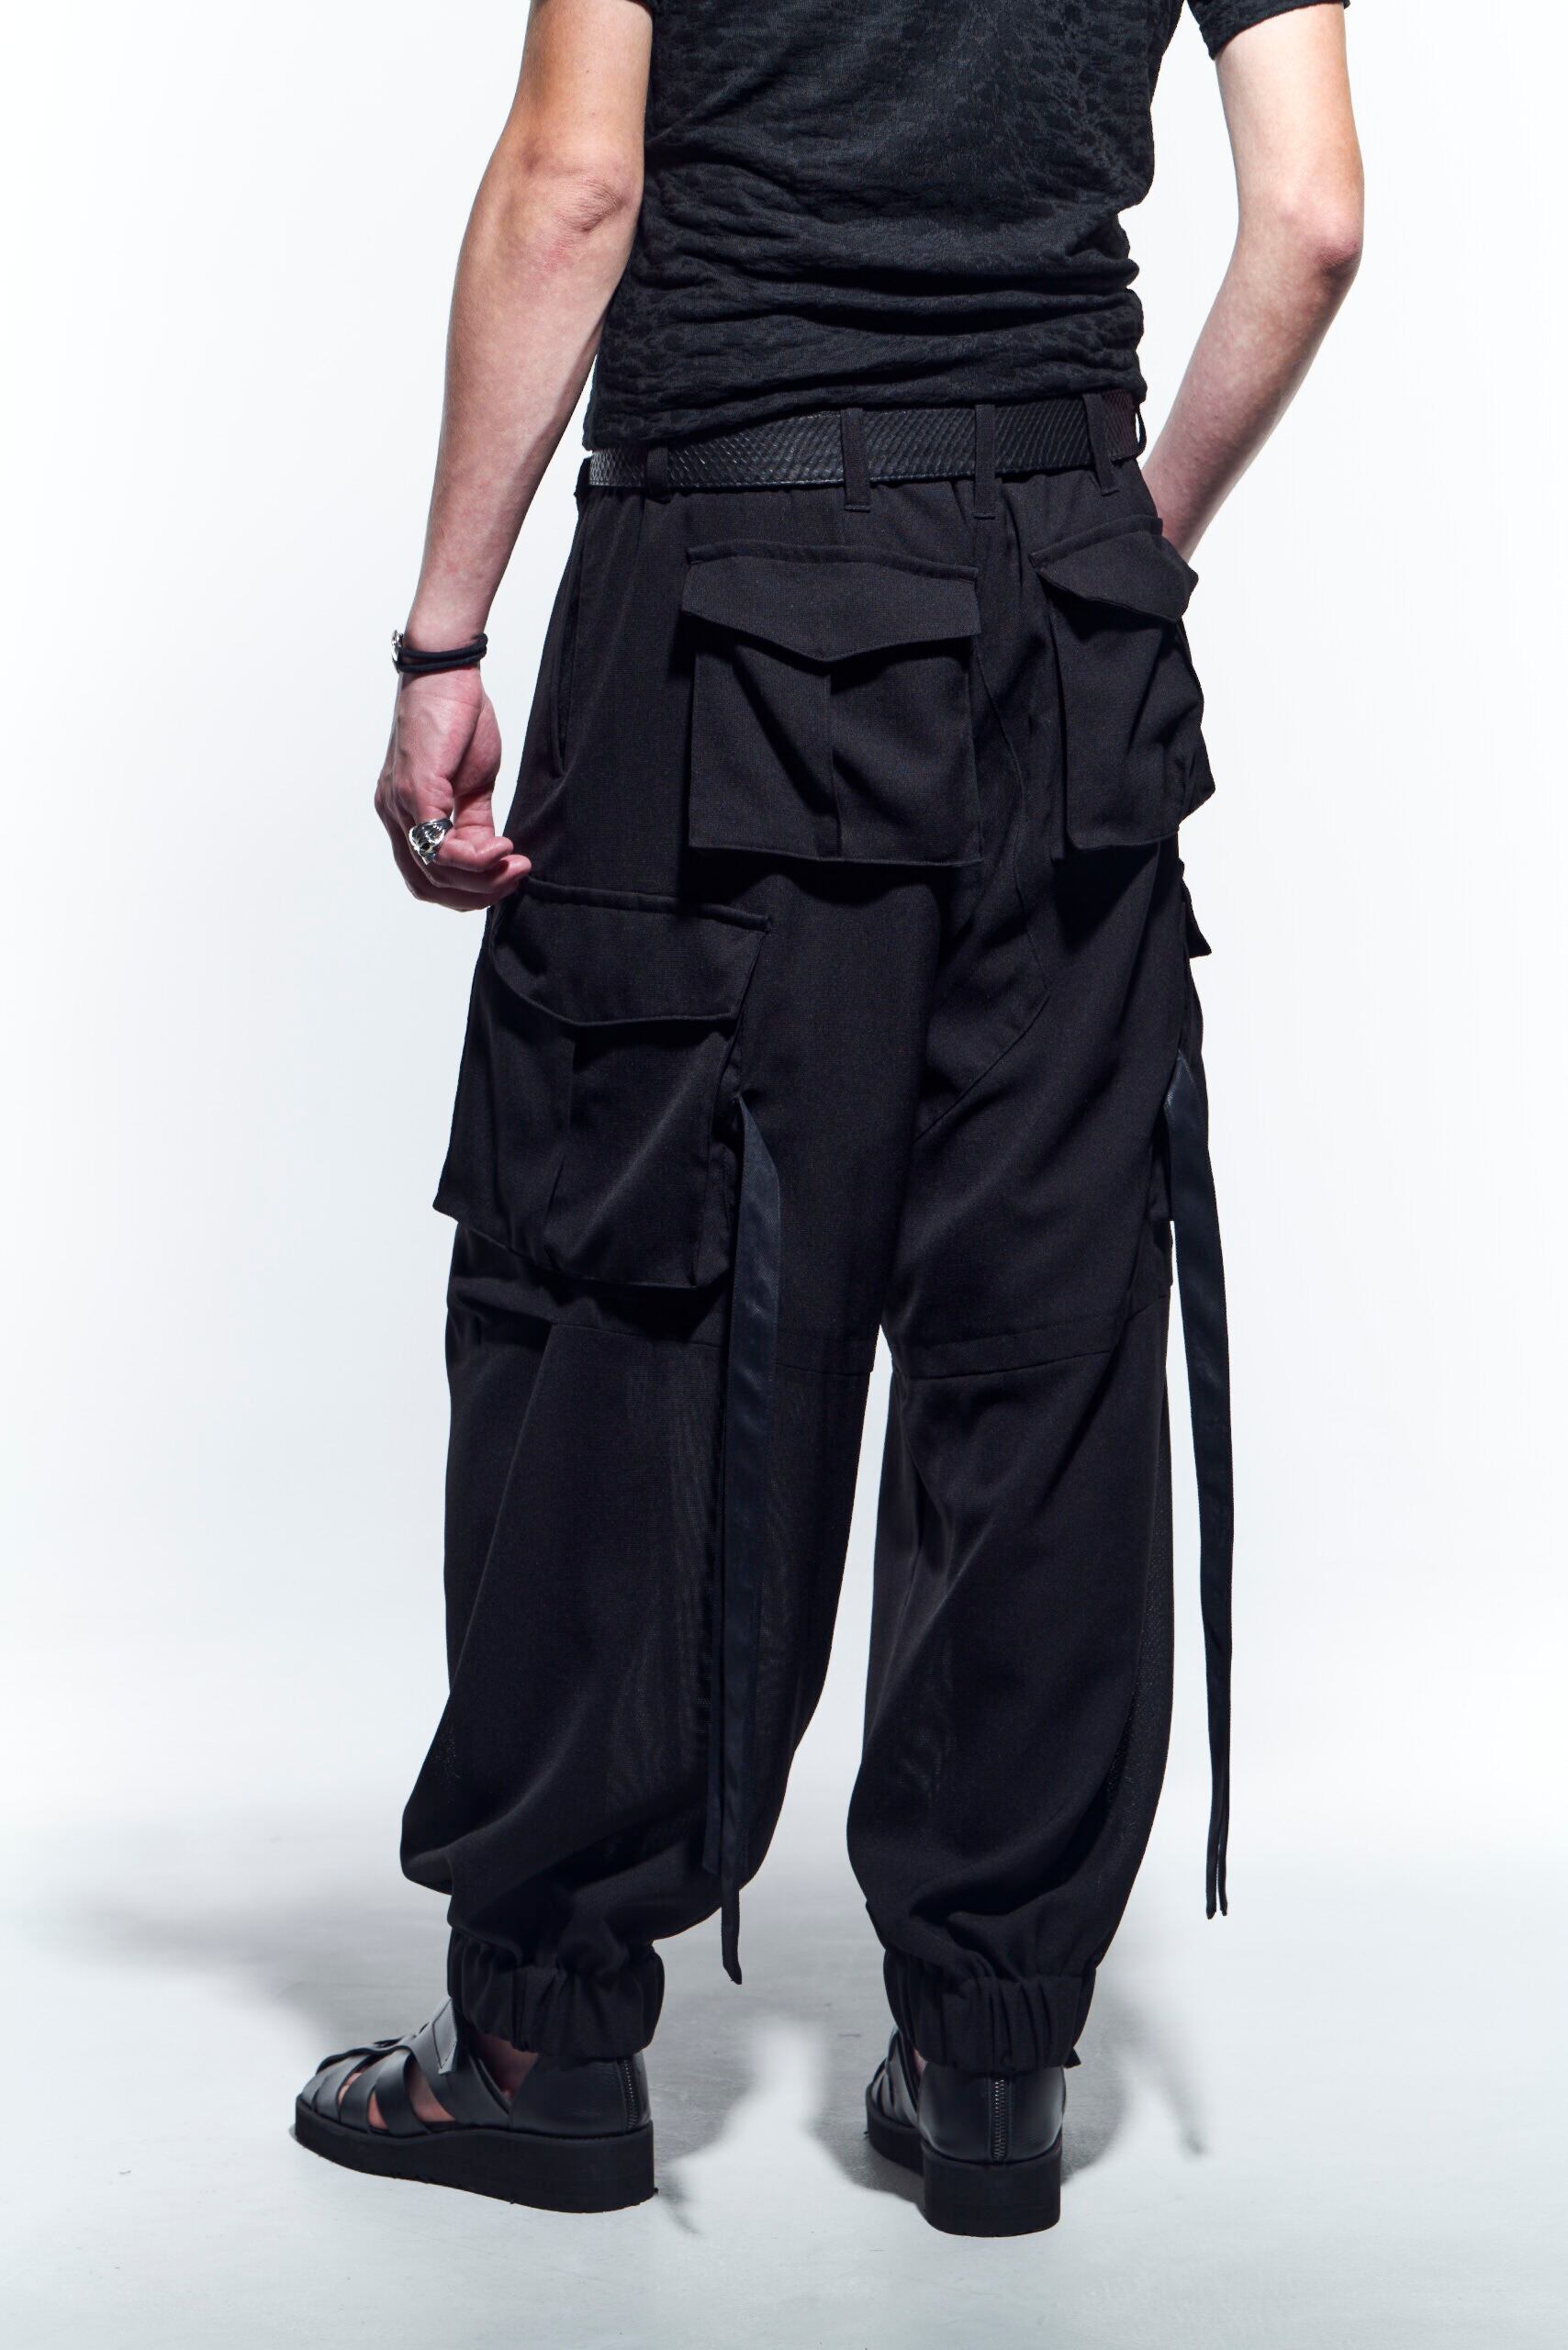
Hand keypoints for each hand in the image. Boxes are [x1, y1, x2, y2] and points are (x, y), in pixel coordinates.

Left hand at [374, 666, 530, 909]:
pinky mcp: (415, 791)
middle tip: (513, 877)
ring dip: (481, 879)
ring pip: (434, 873)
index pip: (427, 876)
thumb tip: (490, 856)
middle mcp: (393, 814)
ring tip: (513, 863)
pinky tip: (501, 848)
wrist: (445, 670)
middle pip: (427, 885)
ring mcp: (400, 804)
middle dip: (476, 894)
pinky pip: (440, 847)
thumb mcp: (471, 782)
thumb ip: (474, 823)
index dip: (469, 889)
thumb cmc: (457, 717)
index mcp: (404, 813)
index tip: (506, 874)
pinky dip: (474, 858)